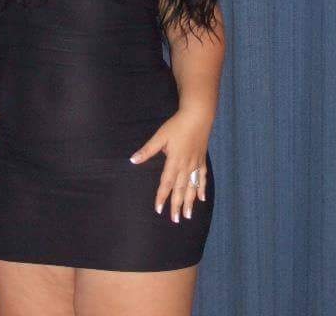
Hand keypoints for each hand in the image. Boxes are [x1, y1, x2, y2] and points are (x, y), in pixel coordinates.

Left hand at [129, 108, 208, 222]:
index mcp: (174, 161)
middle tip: (175, 220)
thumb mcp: (160, 136)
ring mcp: (196, 164)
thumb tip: (133, 160)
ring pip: (192, 187)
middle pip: (180, 189)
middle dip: (176, 205)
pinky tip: (201, 199)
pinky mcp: (202, 160)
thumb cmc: (177, 125)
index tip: (159, 209)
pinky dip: (202, 189)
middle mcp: (186, 166)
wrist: (198, 116)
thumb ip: (147, 150)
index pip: (166, 183)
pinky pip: (202, 178)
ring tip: (188, 215)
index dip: (162, 197)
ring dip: (189, 202)